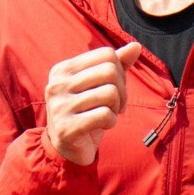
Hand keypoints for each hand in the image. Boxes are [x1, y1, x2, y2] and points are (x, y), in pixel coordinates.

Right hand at [45, 42, 143, 166]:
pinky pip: (105, 116)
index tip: (115, 88)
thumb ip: (117, 65)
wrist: (68, 148)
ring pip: (110, 93)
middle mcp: (57, 84)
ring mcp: (59, 106)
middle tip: (117, 105)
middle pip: (110, 71)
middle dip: (122, 90)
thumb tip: (136, 46)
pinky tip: (102, 126)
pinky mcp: (66, 128)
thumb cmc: (87, 112)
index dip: (120, 71)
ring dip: (116, 108)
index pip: (106, 55)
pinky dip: (111, 122)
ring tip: (108, 115)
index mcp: (63, 69)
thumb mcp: (100, 86)